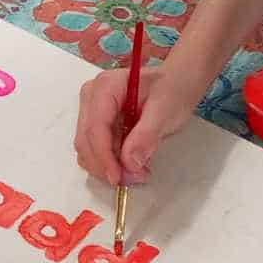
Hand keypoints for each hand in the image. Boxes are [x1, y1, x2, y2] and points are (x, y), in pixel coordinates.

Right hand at [73, 68, 190, 186]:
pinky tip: (130, 164)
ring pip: (87, 148)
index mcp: (106, 87)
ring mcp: (91, 110)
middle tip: (134, 179)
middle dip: (105, 165)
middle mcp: (92, 97)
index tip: (118, 178)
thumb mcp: (165, 111)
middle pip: (85, 140)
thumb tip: (130, 164)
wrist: (176, 83)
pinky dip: (109, 162)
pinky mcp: (96, 123)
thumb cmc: (172, 90)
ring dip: (106, 166)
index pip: (95, 127)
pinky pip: (95, 148)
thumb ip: (146, 136)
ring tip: (137, 172)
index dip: (103, 156)